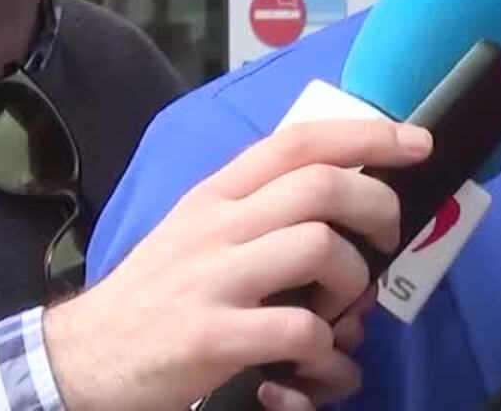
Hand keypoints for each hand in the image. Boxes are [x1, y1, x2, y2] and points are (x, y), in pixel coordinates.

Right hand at [43, 119, 432, 410]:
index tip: (416, 144)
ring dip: (352, 281)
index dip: (367, 136)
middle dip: (377, 208)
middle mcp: (216, 225)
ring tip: (341, 310)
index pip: (298, 140)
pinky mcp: (212, 336)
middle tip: (387, 240)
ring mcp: (213, 280)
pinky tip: (319, 365)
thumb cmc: (159, 293)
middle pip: (322, 187)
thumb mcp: (202, 231)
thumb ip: (264, 211)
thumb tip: (351, 212)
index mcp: (218, 194)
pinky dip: (327, 352)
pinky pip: (299, 330)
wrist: (83, 358)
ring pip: (319, 248)